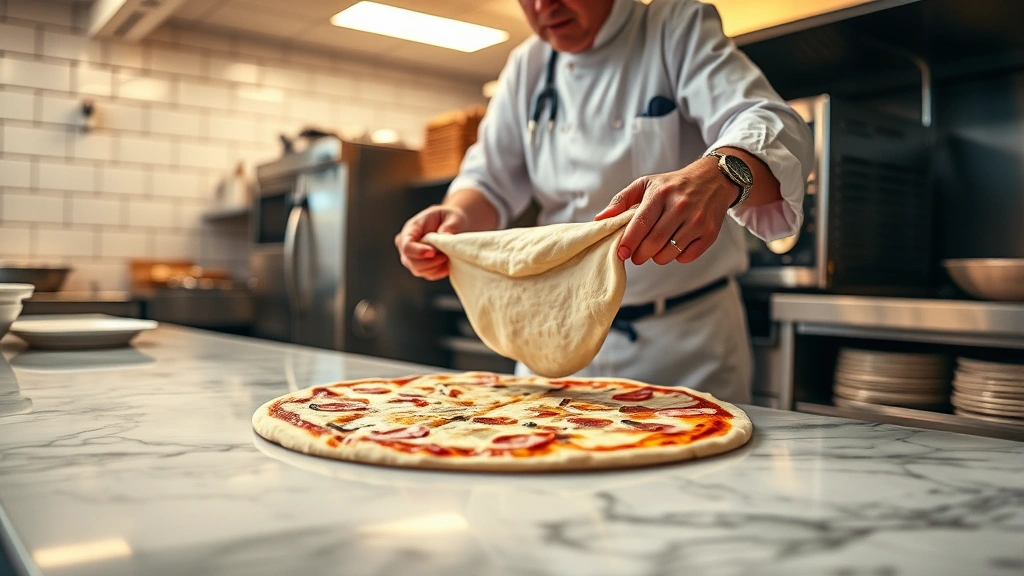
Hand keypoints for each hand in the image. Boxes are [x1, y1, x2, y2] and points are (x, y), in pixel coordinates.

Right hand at [394, 206, 468, 279]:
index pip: (407, 245)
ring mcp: (411, 257)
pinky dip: (439, 272)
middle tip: (446, 255)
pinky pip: (428, 274)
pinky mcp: (421, 266)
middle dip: (430, 262)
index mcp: (411, 229)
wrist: (452, 224)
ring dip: (435, 267)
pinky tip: (448, 264)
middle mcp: (406, 244)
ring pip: (418, 270)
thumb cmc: (450, 218)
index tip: (433, 252)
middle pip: (411, 261)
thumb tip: (446, 236)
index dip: (418, 251)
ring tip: (448, 257)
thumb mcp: (452, 217)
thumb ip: (449, 226)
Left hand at [595, 157, 735, 264]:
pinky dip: (677, 257)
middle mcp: (680, 206)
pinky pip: (687, 257)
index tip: (621, 253)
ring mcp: (697, 220)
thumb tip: (601, 219)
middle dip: (640, 255)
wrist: (712, 179)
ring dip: (657, 257)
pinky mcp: (710, 233)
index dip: (628, 242)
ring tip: (655, 249)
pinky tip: (674, 246)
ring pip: (669, 253)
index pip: (641, 224)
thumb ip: (621, 200)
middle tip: (637, 255)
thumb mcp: (646, 184)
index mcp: (661, 194)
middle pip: (654, 243)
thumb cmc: (673, 185)